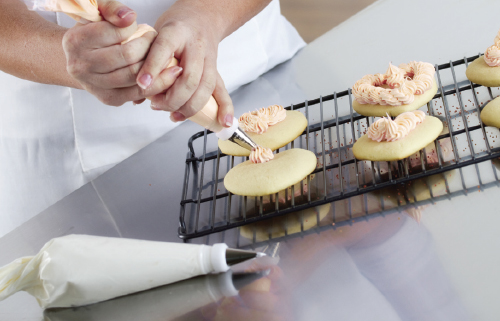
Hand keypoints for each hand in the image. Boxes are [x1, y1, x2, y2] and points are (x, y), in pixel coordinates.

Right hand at [62, 0, 181, 105]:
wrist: (80, 59)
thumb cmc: (93, 32)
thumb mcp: (98, 13)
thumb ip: (112, 8)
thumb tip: (130, 18)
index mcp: (76, 41)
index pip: (118, 32)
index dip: (137, 28)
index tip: (143, 28)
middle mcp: (81, 66)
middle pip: (128, 56)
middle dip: (149, 46)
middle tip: (156, 40)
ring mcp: (94, 85)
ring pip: (135, 76)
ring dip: (155, 65)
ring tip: (164, 55)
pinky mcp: (109, 99)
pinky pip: (138, 93)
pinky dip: (157, 83)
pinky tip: (168, 74)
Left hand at [136, 1, 233, 126]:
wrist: (202, 17)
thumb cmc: (176, 29)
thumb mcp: (156, 35)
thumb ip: (146, 62)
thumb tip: (135, 94)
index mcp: (176, 32)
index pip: (164, 48)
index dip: (152, 67)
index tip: (142, 84)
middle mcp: (195, 46)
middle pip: (189, 77)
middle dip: (172, 98)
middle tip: (156, 105)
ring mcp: (209, 59)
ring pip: (204, 87)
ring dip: (189, 107)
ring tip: (174, 115)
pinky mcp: (217, 71)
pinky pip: (222, 91)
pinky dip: (224, 108)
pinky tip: (222, 122)